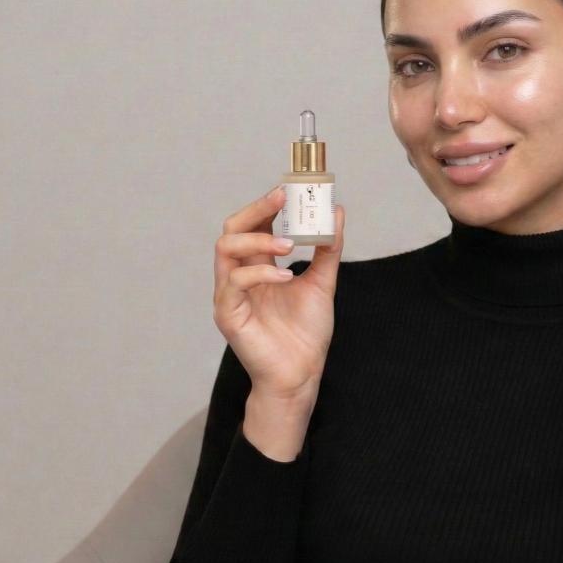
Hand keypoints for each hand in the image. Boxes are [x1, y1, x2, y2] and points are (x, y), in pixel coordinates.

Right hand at [213, 185, 344, 399]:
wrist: (301, 373)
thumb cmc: (305, 333)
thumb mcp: (322, 283)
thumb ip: (327, 249)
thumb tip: (336, 212)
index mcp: (258, 267)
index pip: (252, 225)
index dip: (267, 204)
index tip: (291, 189)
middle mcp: (239, 276)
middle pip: (232, 228)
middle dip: (256, 209)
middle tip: (283, 199)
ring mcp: (230, 294)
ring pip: (225, 248)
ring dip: (258, 239)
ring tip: (288, 244)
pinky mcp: (228, 314)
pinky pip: (235, 282)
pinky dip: (261, 273)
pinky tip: (286, 276)